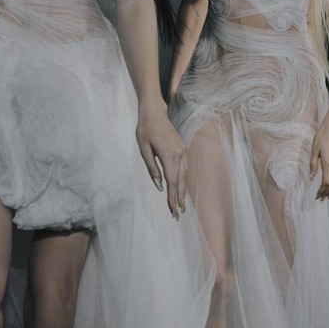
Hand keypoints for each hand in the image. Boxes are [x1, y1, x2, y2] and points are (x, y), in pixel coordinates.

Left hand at [136, 100, 186, 219]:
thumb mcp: (144, 149)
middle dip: (179, 199)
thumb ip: (152, 168)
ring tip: (181, 206)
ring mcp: (183, 151)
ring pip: (184, 176)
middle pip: (181, 182)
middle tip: (178, 215)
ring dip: (182, 192)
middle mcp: (180, 154)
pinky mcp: (183, 148)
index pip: (172, 182)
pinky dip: (183, 181)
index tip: (173, 211)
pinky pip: (184, 169)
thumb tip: (160, 186)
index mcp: (169, 155)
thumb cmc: (145, 129)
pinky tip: (180, 189)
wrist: (155, 112)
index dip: (172, 198)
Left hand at [309, 121, 328, 199]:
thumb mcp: (314, 151)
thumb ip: (313, 165)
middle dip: (327, 192)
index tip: (318, 195)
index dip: (322, 190)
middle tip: (322, 198)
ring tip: (328, 195)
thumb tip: (311, 178)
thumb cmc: (321, 138)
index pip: (326, 182)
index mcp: (327, 162)